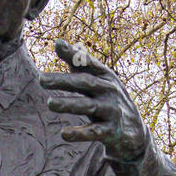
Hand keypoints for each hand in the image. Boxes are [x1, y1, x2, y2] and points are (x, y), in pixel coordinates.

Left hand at [41, 39, 145, 160]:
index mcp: (105, 76)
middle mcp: (109, 90)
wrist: (133, 129)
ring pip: (88, 106)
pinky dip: (79, 133)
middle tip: (41, 79)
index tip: (57, 45)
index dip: (73, 54)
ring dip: (68, 104)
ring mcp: (111, 110)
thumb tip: (58, 42)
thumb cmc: (108, 99)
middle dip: (63, 81)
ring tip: (49, 103)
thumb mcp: (98, 79)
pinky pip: (93, 132)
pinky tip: (64, 133)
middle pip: (85, 83)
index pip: (88, 63)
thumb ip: (78, 63)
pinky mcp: (110, 131)